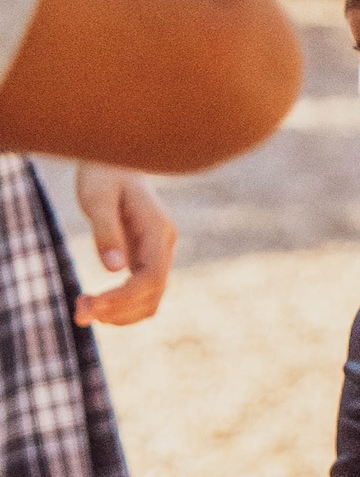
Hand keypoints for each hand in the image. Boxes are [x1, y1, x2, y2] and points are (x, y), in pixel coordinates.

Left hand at [71, 165, 174, 327]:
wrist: (113, 162)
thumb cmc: (103, 175)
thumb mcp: (97, 198)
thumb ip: (106, 232)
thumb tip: (114, 270)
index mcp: (158, 230)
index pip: (151, 277)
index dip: (125, 298)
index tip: (92, 306)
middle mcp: (164, 244)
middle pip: (153, 294)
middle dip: (119, 310)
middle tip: (79, 314)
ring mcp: (157, 252)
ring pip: (150, 299)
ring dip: (121, 313)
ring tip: (83, 311)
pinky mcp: (145, 257)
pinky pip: (141, 292)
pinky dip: (121, 305)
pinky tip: (95, 303)